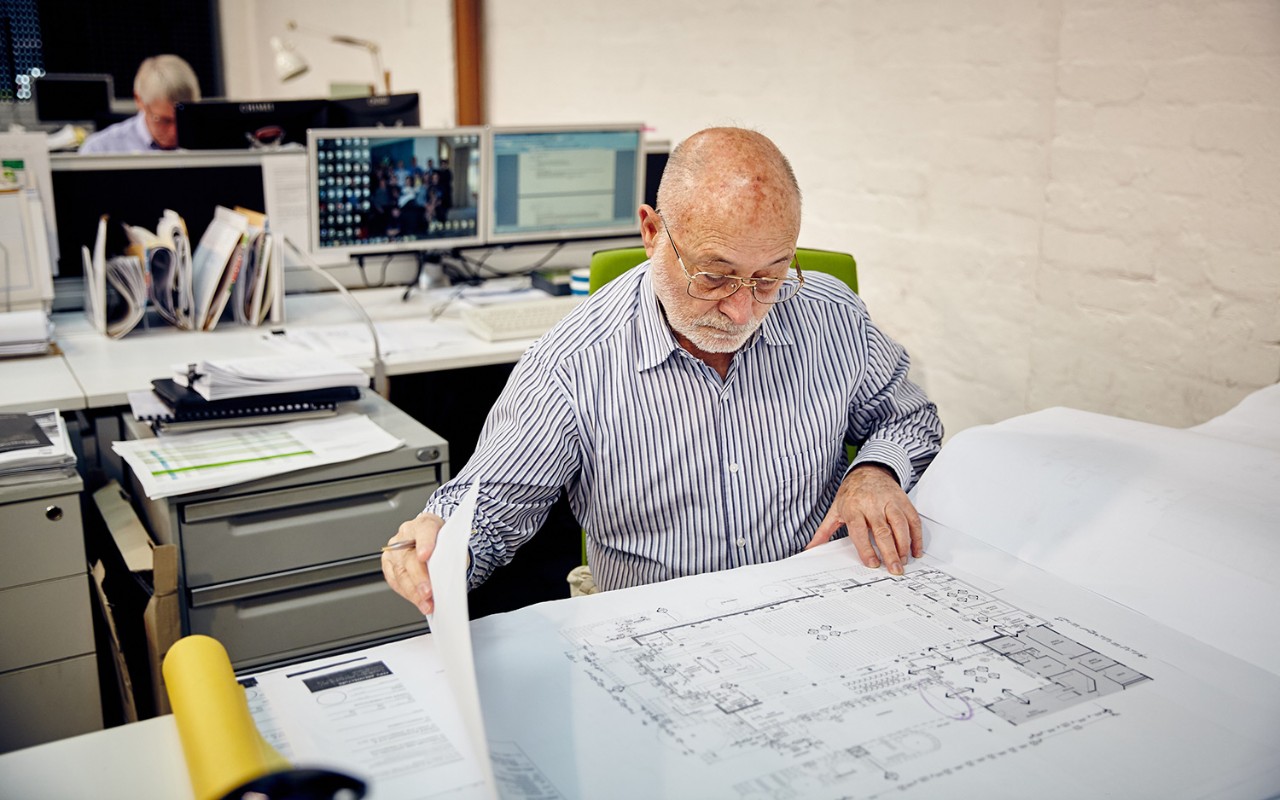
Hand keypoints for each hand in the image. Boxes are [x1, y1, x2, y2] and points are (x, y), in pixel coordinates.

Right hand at [382, 511, 444, 614]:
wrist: (434, 540)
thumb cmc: (443, 541)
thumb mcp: (452, 543)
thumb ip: (451, 554)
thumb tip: (450, 575)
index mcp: (425, 523)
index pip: (424, 531)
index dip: (425, 543)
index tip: (425, 556)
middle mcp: (406, 534)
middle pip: (409, 557)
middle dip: (419, 578)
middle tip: (428, 593)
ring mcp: (395, 549)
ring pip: (400, 572)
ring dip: (413, 592)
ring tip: (426, 603)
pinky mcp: (388, 563)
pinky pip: (394, 580)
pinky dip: (407, 594)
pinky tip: (418, 601)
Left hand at [806, 464, 922, 574]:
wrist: (868, 470)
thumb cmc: (851, 493)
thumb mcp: (835, 510)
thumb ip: (824, 531)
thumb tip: (810, 548)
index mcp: (853, 508)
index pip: (859, 530)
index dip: (866, 548)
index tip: (872, 563)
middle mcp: (872, 504)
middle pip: (882, 530)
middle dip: (889, 552)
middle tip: (894, 569)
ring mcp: (889, 502)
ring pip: (900, 524)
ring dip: (904, 544)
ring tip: (904, 560)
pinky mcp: (903, 501)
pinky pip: (913, 519)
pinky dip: (916, 536)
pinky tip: (915, 550)